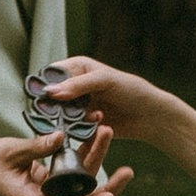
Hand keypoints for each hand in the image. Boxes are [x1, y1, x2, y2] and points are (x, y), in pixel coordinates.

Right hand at [0, 127, 134, 195]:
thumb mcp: (9, 152)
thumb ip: (36, 147)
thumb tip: (63, 136)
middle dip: (106, 187)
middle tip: (127, 172)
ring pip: (80, 186)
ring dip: (95, 161)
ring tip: (107, 133)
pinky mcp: (51, 185)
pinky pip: (72, 175)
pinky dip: (83, 157)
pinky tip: (94, 135)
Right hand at [35, 55, 167, 144]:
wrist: (150, 116)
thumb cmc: (132, 90)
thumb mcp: (104, 81)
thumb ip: (77, 85)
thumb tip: (50, 91)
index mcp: (78, 67)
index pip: (51, 74)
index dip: (45, 85)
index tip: (46, 98)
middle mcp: (75, 86)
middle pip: (52, 97)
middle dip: (56, 106)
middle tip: (66, 113)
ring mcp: (78, 106)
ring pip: (60, 114)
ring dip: (70, 118)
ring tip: (93, 116)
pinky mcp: (83, 123)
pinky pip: (71, 127)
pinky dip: (79, 128)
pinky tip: (96, 124)